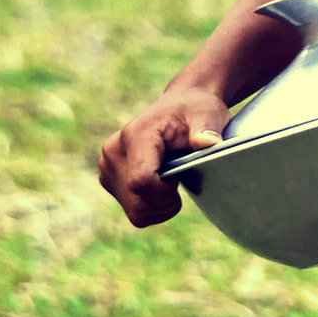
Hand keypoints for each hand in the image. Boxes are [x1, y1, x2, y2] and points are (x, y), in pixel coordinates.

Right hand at [97, 86, 231, 226]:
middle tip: (180, 180)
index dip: (165, 193)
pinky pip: (132, 210)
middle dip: (164, 203)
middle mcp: (114, 152)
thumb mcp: (207, 114)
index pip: (141, 182)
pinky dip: (152, 207)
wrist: (179, 105)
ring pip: (134, 211)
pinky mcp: (110, 179)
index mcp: (135, 135)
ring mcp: (108, 167)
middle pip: (136, 203)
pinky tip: (162, 186)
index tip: (181, 180)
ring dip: (159, 206)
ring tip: (172, 180)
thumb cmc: (195, 110)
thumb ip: (206, 130)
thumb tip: (209, 142)